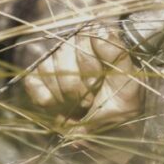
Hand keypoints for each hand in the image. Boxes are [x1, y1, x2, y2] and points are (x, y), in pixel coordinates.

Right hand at [22, 23, 143, 130]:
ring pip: (48, 68)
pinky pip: (33, 81)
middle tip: (91, 97)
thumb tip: (99, 29)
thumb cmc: (122, 106)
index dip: (89, 63)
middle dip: (78, 83)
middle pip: (63, 53)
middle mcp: (74, 46)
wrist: (107, 134)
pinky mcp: (38, 80)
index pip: (83, 35)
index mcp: (98, 41)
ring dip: (65, 94)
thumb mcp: (130, 82)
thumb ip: (117, 54)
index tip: (100, 82)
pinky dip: (46, 98)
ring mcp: (54, 63)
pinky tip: (59, 106)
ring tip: (79, 104)